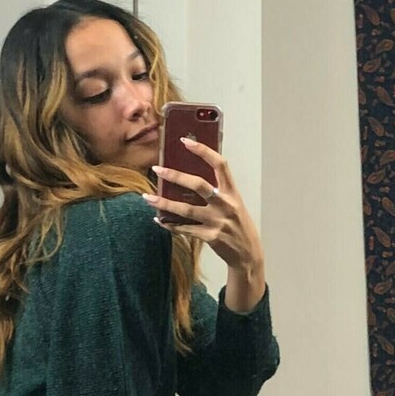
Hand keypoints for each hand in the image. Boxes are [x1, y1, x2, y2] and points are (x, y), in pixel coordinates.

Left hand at [145, 139, 264, 278]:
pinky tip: (158, 220)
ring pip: (186, 209)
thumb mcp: (234, 204)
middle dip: (176, 176)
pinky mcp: (210, 237)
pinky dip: (170, 224)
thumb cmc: (238, 225)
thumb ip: (217, 192)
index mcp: (232, 192)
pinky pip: (185, 228)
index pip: (220, 165)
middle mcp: (226, 204)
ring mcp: (218, 221)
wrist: (248, 253)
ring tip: (146, 198)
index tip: (185, 142)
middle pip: (198, 185)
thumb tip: (188, 179)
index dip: (203, 151)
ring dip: (164, 203)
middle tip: (157, 169)